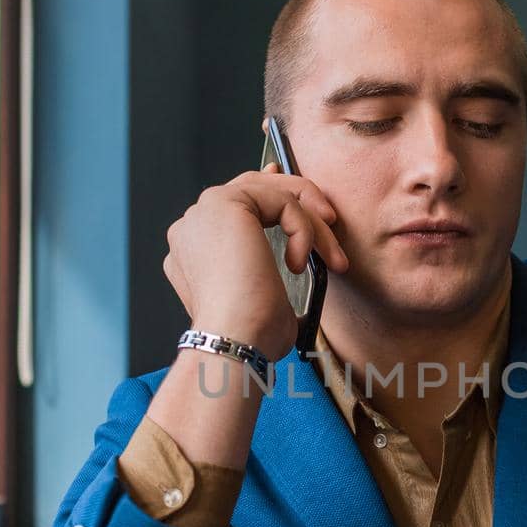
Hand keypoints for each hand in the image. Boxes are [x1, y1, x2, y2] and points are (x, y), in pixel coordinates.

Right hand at [162, 163, 348, 359]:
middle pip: (253, 187)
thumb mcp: (266, 296)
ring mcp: (205, 211)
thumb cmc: (250, 333)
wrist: (234, 340)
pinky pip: (282, 201)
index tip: (305, 200)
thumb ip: (270, 267)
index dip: (272, 191)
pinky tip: (299, 264)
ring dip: (311, 222)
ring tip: (332, 255)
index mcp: (194, 246)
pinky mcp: (224, 203)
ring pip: (272, 193)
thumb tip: (294, 261)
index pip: (236, 203)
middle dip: (298, 198)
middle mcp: (194, 224)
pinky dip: (303, 230)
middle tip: (329, 219)